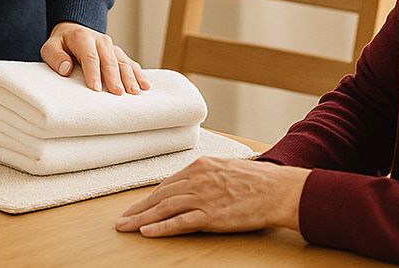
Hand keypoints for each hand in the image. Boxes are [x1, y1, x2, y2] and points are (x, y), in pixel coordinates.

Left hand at [40, 22, 151, 94]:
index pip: (90, 56)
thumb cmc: (60, 44)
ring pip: (122, 62)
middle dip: (115, 77)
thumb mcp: (50, 47)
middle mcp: (100, 40)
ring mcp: (111, 46)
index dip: (93, 72)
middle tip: (118, 93)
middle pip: (109, 60)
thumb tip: (66, 69)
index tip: (95, 89)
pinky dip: (138, 73)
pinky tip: (145, 85)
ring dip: (130, 77)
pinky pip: (129, 63)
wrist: (72, 31)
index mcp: (82, 37)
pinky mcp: (117, 53)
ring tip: (136, 91)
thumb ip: (55, 56)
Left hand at [115, 157, 309, 235]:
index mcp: (200, 165)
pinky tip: (147, 232)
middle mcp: (197, 178)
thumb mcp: (225, 169)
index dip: (150, 197)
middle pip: (160, 195)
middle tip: (122, 219)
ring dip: (142, 218)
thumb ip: (206, 176)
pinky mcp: (210, 215)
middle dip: (139, 208)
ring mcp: (203, 196)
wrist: (276, 189)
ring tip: (126, 227)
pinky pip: (180, 222)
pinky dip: (161, 228)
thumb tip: (190, 185)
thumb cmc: (255, 181)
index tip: (137, 206)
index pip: (167, 183)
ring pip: (164, 208)